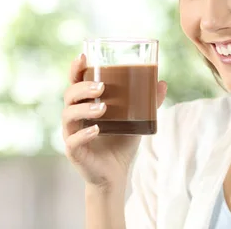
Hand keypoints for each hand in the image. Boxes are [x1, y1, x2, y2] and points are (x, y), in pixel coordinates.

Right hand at [62, 53, 166, 190]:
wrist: (116, 173)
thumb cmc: (122, 142)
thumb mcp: (137, 119)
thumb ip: (148, 102)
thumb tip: (162, 82)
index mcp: (85, 104)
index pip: (75, 82)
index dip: (75, 69)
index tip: (82, 57)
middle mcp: (75, 116)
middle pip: (69, 95)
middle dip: (83, 88)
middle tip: (102, 87)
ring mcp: (71, 133)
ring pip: (68, 115)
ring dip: (84, 108)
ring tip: (103, 108)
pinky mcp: (73, 151)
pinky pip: (73, 140)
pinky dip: (84, 133)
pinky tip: (97, 130)